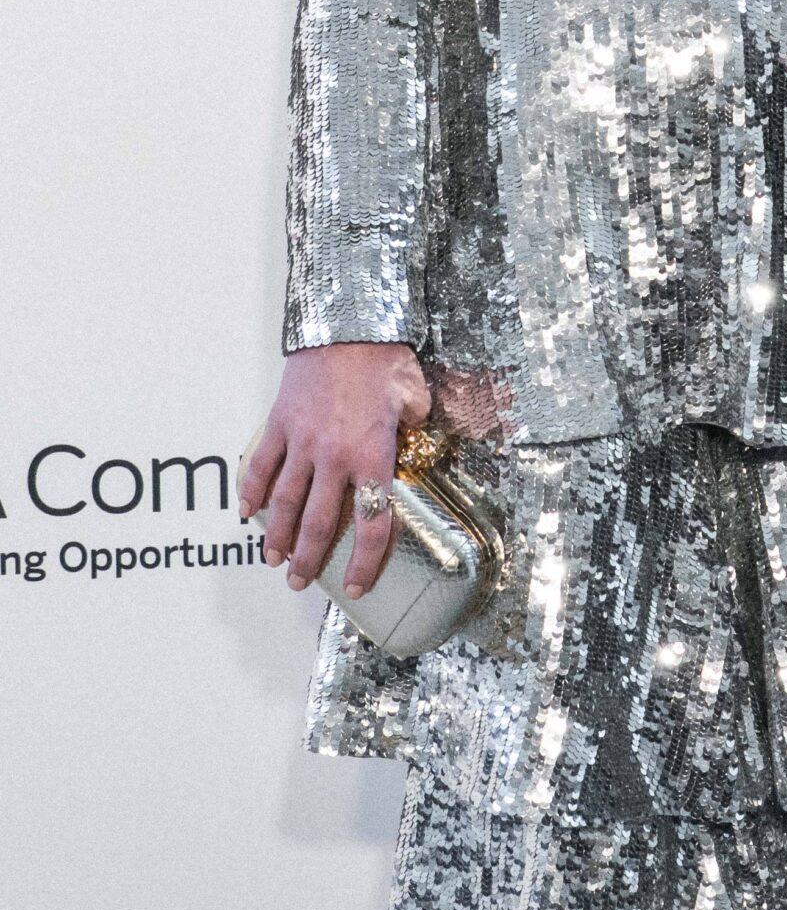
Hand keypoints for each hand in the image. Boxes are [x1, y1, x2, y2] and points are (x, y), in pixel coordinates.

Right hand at [238, 343, 429, 597]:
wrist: (345, 326)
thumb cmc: (384, 360)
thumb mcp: (415, 399)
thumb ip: (413, 431)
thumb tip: (413, 443)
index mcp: (373, 456)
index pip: (373, 523)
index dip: (366, 561)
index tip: (357, 584)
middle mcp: (335, 457)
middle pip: (321, 523)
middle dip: (310, 560)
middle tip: (301, 582)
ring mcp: (302, 442)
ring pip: (287, 502)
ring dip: (279, 536)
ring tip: (274, 561)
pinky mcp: (280, 424)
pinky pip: (262, 465)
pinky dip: (252, 491)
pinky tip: (247, 512)